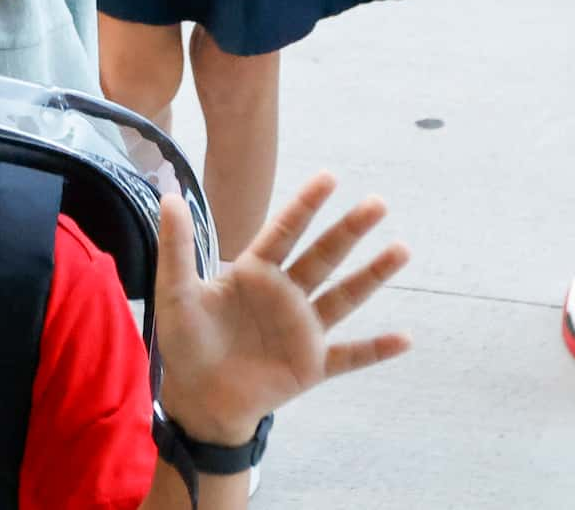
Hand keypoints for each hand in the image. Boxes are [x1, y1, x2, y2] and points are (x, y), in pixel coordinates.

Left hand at [153, 175, 410, 445]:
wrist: (197, 397)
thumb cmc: (186, 341)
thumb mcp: (175, 291)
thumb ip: (177, 247)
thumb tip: (169, 196)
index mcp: (255, 272)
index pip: (285, 231)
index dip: (305, 205)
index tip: (329, 177)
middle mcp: (286, 294)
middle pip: (323, 255)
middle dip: (350, 229)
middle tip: (378, 202)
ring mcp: (302, 329)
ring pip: (344, 297)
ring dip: (372, 275)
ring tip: (400, 248)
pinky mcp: (312, 365)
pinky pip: (350, 356)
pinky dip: (376, 349)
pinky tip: (405, 338)